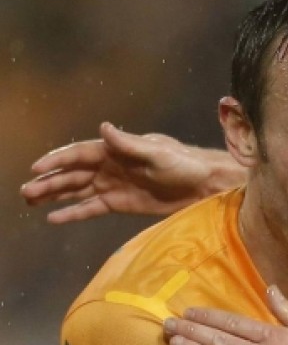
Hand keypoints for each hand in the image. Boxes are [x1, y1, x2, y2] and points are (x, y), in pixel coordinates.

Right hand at [22, 122, 222, 223]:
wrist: (203, 185)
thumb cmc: (183, 163)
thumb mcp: (156, 152)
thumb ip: (128, 143)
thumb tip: (104, 127)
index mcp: (114, 150)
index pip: (78, 154)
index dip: (56, 160)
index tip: (35, 168)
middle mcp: (109, 166)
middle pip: (72, 174)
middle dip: (49, 181)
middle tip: (26, 192)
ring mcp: (113, 185)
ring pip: (77, 191)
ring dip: (54, 195)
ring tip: (31, 201)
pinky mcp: (121, 203)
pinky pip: (92, 208)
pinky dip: (73, 212)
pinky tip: (54, 217)